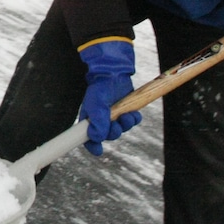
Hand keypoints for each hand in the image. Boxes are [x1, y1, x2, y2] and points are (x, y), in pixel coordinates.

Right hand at [78, 39, 140, 155]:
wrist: (114, 74)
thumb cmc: (100, 87)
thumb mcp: (96, 103)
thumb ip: (97, 120)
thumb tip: (97, 138)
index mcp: (90, 120)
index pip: (89, 138)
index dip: (93, 146)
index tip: (98, 150)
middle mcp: (102, 120)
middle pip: (108, 136)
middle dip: (113, 132)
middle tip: (116, 124)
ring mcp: (115, 117)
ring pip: (121, 130)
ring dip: (125, 125)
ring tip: (126, 115)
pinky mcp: (126, 111)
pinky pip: (132, 122)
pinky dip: (134, 119)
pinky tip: (133, 112)